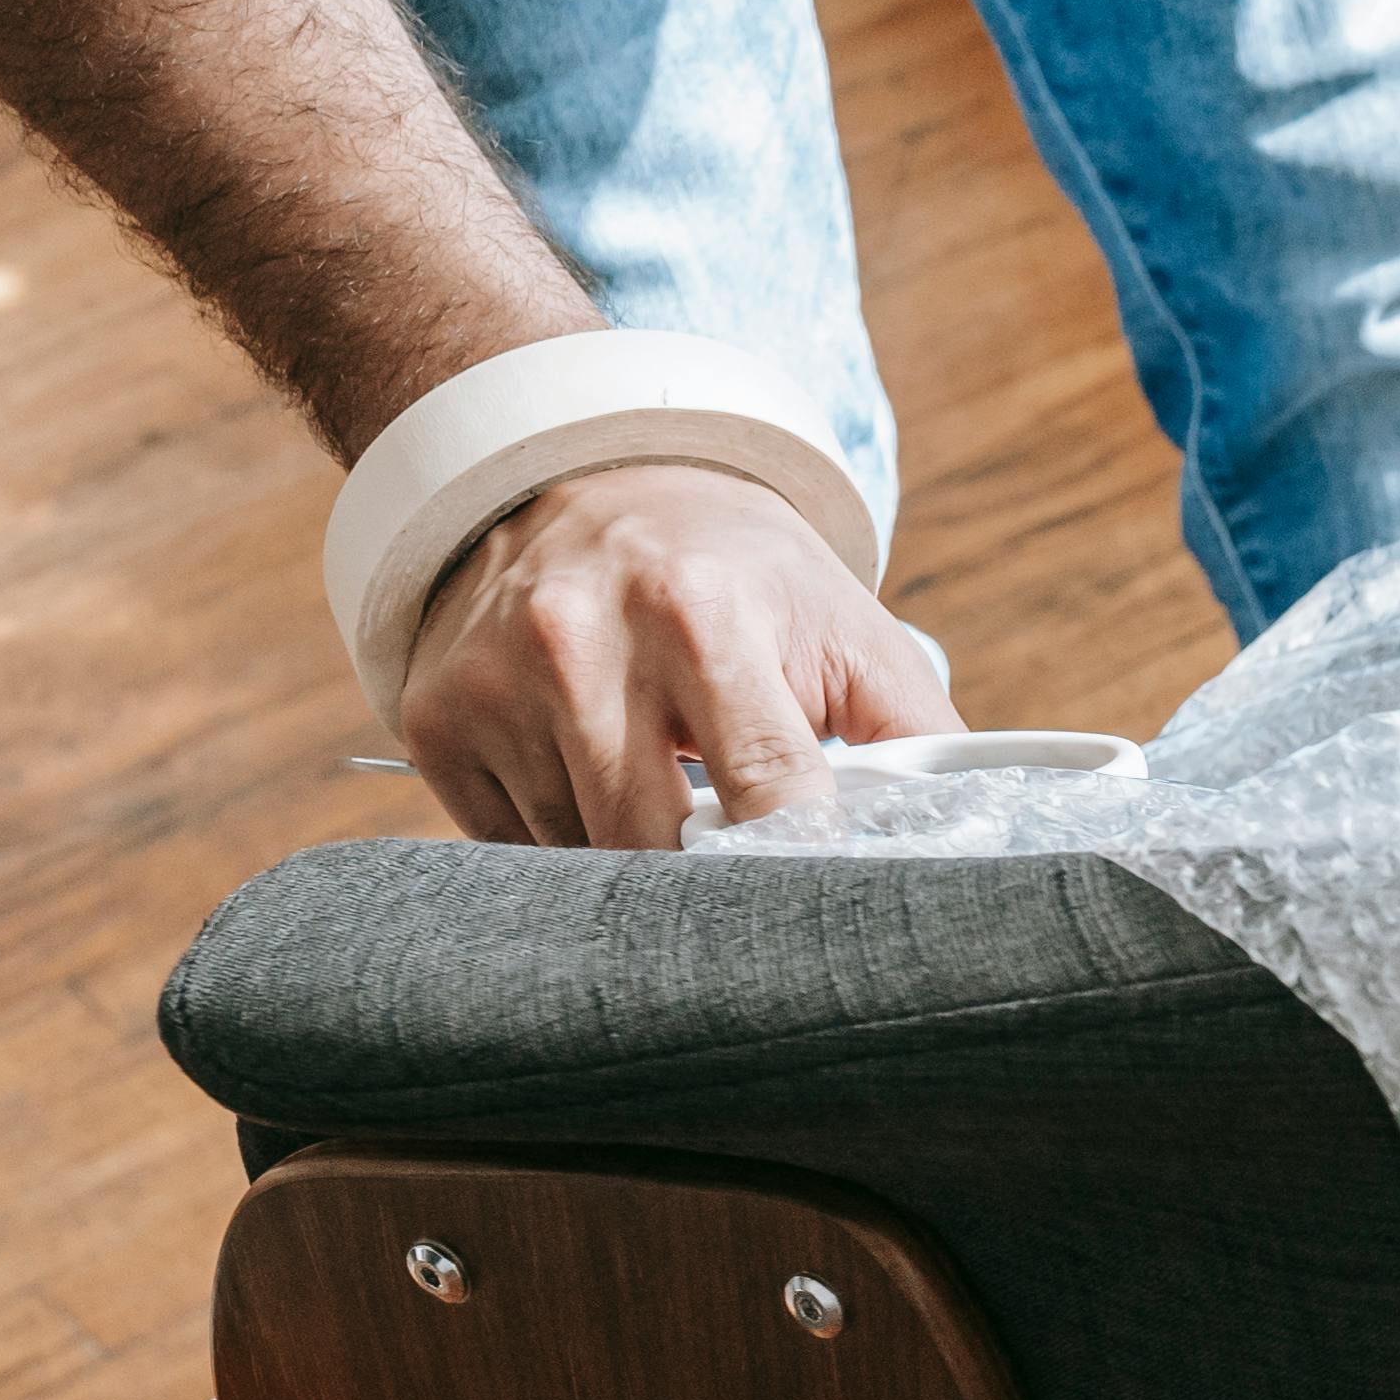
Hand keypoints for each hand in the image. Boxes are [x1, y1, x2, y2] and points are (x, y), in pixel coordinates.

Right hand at [392, 461, 960, 848]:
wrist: (591, 480)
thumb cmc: (742, 573)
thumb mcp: (847, 626)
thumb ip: (917, 737)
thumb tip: (961, 844)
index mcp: (703, 617)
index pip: (766, 793)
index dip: (806, 868)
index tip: (834, 919)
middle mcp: (582, 645)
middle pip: (657, 849)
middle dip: (714, 888)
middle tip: (755, 894)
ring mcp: (496, 684)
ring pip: (582, 861)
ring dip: (638, 868)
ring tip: (672, 802)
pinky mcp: (437, 719)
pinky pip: (513, 847)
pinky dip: (567, 846)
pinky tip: (599, 785)